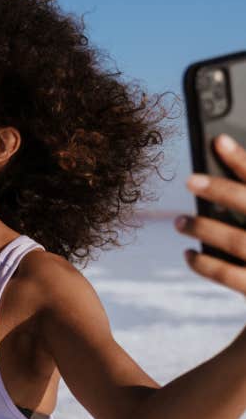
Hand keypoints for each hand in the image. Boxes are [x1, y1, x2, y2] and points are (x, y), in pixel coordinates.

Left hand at [175, 134, 245, 292]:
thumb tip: (228, 165)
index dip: (243, 160)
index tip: (218, 141)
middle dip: (221, 190)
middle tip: (190, 179)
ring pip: (237, 241)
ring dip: (203, 227)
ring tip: (180, 221)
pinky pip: (229, 276)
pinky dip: (204, 264)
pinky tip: (189, 254)